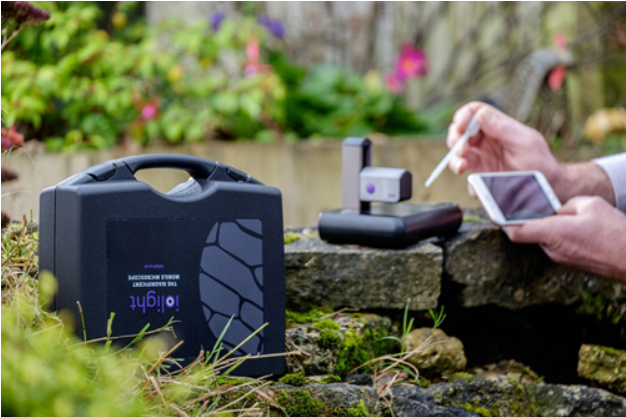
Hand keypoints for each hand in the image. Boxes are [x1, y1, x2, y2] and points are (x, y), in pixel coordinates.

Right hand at [447, 102, 562, 194]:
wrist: (547, 187)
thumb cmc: (540, 161)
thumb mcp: (524, 141)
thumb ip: (502, 128)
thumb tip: (480, 114)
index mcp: (497, 126)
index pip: (474, 112)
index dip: (463, 116)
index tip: (460, 126)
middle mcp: (487, 140)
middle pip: (460, 132)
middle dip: (454, 139)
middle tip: (458, 149)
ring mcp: (483, 157)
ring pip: (459, 154)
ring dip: (455, 160)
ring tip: (460, 166)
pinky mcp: (482, 176)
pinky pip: (468, 178)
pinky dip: (469, 182)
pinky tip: (476, 185)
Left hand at [504, 196, 625, 280]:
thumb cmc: (615, 232)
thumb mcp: (590, 205)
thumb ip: (566, 205)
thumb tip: (556, 210)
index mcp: (553, 233)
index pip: (516, 231)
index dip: (503, 221)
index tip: (495, 211)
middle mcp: (552, 250)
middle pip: (530, 233)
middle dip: (531, 219)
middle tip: (533, 204)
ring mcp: (561, 259)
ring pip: (545, 239)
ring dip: (549, 227)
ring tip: (566, 216)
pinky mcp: (570, 264)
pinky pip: (557, 246)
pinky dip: (560, 236)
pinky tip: (576, 228)